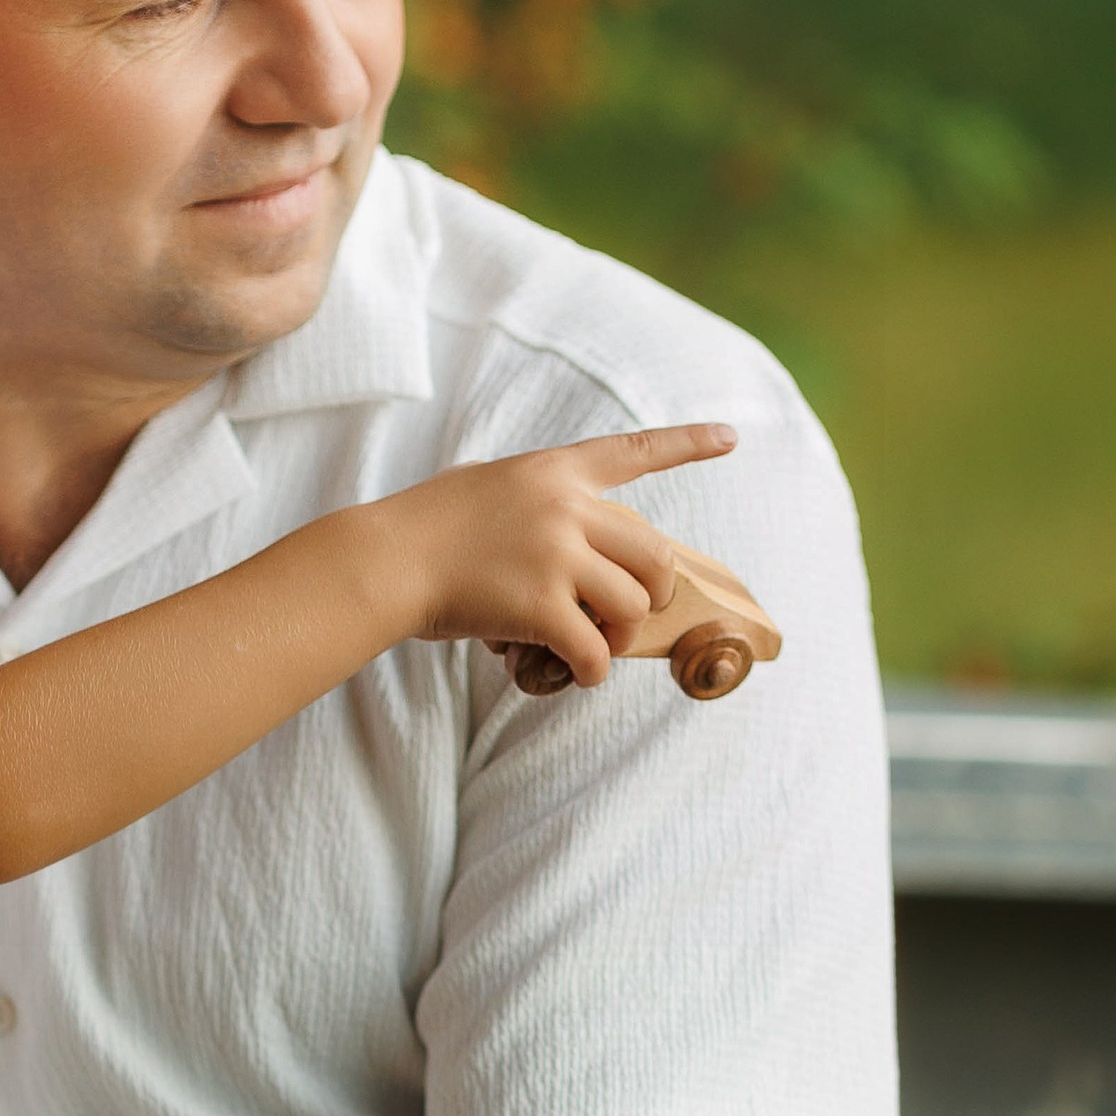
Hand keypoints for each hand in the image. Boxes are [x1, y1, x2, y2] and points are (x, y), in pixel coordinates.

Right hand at [388, 418, 733, 686]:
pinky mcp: (540, 606)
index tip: (731, 439)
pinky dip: (593, 671)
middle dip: (651, 593)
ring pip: (631, 605)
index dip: (688, 445)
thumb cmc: (421, 529)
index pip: (633, 452)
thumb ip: (531, 501)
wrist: (385, 559)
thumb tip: (560, 540)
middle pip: (654, 552)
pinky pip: (595, 648)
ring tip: (594, 649)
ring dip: (620, 637)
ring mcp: (555, 555)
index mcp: (553, 472)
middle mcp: (565, 507)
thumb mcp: (483, 487)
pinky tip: (577, 676)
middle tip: (625, 617)